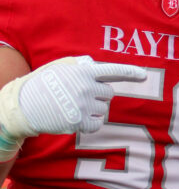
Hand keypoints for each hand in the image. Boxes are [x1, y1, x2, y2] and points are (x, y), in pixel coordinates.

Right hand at [0, 55, 146, 139]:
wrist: (24, 104)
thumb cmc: (44, 83)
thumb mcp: (60, 67)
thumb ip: (80, 65)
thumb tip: (95, 64)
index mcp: (84, 72)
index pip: (112, 71)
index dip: (130, 73)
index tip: (144, 76)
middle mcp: (87, 87)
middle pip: (109, 94)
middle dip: (98, 95)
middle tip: (78, 95)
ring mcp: (83, 105)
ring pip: (104, 109)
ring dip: (93, 109)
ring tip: (73, 106)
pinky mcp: (79, 122)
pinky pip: (98, 123)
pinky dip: (91, 123)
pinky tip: (76, 118)